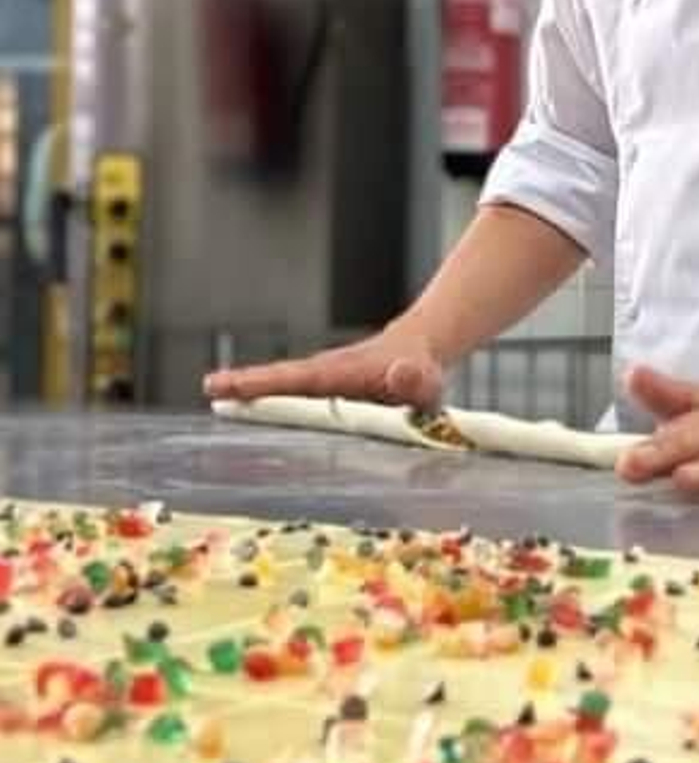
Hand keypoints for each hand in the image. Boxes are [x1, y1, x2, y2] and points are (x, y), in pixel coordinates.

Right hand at [202, 325, 444, 409]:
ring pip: (282, 388)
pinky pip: (292, 397)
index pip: (296, 380)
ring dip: (249, 392)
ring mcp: (321, 382)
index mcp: (341, 374)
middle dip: (244, 386)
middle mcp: (324, 374)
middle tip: (210, 389)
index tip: (224, 385)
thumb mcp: (424, 378)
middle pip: (280, 381)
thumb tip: (402, 375)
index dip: (262, 385)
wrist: (420, 352)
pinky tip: (242, 410)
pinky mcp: (323, 390)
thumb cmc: (421, 371)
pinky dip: (265, 400)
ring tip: (215, 397)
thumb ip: (414, 379)